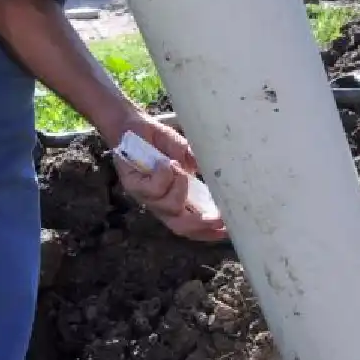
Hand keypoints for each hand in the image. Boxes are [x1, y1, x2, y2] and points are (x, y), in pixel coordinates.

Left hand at [111, 113, 228, 241]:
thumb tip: (211, 173)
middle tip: (218, 217)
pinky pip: (154, 190)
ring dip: (181, 187)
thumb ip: (195, 164)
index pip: (191, 225)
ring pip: (170, 207)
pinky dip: (164, 175)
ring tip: (176, 165)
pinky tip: (165, 162)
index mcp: (175, 199)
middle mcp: (160, 204)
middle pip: (180, 228)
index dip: (208, 232)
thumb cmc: (159, 142)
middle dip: (201, 223)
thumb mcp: (184, 152)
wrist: (132, 126)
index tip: (228, 229)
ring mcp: (146, 198)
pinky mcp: (133, 186)